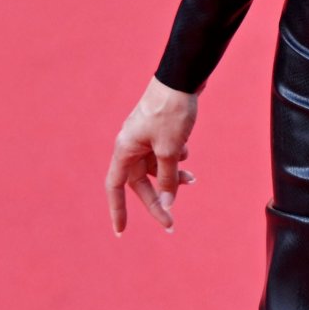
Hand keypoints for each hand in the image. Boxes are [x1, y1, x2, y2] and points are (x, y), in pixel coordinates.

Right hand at [106, 76, 198, 235]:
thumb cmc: (171, 112)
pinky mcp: (157, 130)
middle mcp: (130, 145)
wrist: (181, 78)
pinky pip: (164, 152)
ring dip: (172, 176)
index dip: (117, 210)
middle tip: (172, 222)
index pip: (116, 188)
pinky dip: (177, 157)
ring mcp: (144, 137)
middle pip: (140, 182)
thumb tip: (167, 204)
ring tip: (193, 179)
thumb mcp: (170, 150)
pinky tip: (187, 147)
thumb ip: (167, 178)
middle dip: (158, 199)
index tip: (121, 231)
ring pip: (155, 167)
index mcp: (125, 150)